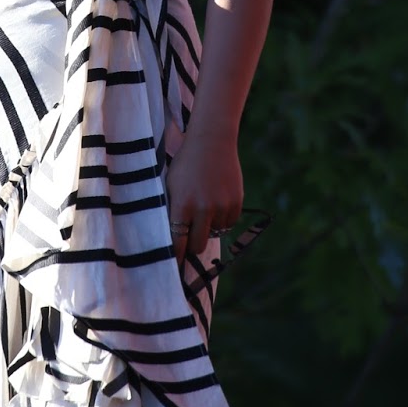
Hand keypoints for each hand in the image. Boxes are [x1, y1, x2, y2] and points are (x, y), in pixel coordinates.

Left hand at [165, 128, 243, 264]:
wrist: (212, 142)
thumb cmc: (185, 164)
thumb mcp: (171, 185)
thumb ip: (172, 211)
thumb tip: (173, 238)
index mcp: (182, 205)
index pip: (178, 242)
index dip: (176, 255)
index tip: (174, 264)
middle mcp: (203, 209)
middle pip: (198, 245)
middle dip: (193, 245)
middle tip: (190, 239)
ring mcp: (222, 206)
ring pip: (215, 234)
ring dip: (209, 228)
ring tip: (204, 209)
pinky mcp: (236, 203)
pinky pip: (229, 224)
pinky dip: (223, 219)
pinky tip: (216, 203)